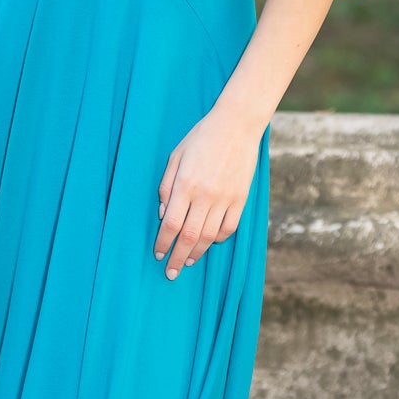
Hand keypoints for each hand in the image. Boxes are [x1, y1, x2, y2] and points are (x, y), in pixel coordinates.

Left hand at [154, 104, 260, 280]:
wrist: (237, 126)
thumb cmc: (201, 138)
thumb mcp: (175, 156)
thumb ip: (167, 186)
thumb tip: (164, 214)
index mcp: (186, 184)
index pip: (172, 224)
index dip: (163, 243)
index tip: (158, 254)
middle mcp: (205, 195)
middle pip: (190, 236)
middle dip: (177, 257)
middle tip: (170, 273)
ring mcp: (225, 198)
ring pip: (209, 236)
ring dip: (197, 253)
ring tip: (187, 262)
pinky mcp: (241, 199)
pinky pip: (229, 228)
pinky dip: (218, 239)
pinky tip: (209, 243)